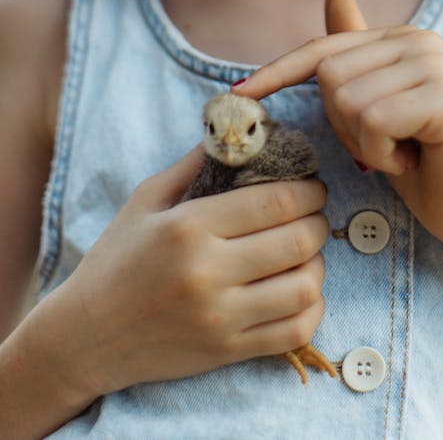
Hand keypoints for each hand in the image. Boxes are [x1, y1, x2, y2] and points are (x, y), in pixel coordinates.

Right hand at [51, 148, 328, 399]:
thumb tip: (240, 129)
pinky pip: (295, 331)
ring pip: (304, 286)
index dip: (309, 189)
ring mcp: (220, 317)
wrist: (84, 337)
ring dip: (318, 264)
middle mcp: (208, 272)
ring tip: (307, 253)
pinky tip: (301, 292)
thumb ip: (196, 163)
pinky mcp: (227, 352)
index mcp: (189, 227)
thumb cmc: (116, 258)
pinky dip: (312, 308)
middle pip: (298, 239)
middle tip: (314, 213)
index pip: (276, 200)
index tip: (312, 185)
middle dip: (319, 220)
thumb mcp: (147, 200)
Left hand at [236, 0, 442, 260]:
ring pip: (347, 100)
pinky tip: (411, 160)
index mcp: (401, 36)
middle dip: (343, 124)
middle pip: (329, 75)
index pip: (322, 48)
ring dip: (363, 144)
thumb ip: (353, 55)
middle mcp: (422, 40)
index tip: (237, 93)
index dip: (277, 72)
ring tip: (401, 151)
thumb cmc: (416, 161)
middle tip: (385, 143)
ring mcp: (437, 66)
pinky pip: (373, 122)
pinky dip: (380, 155)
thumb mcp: (372, 105)